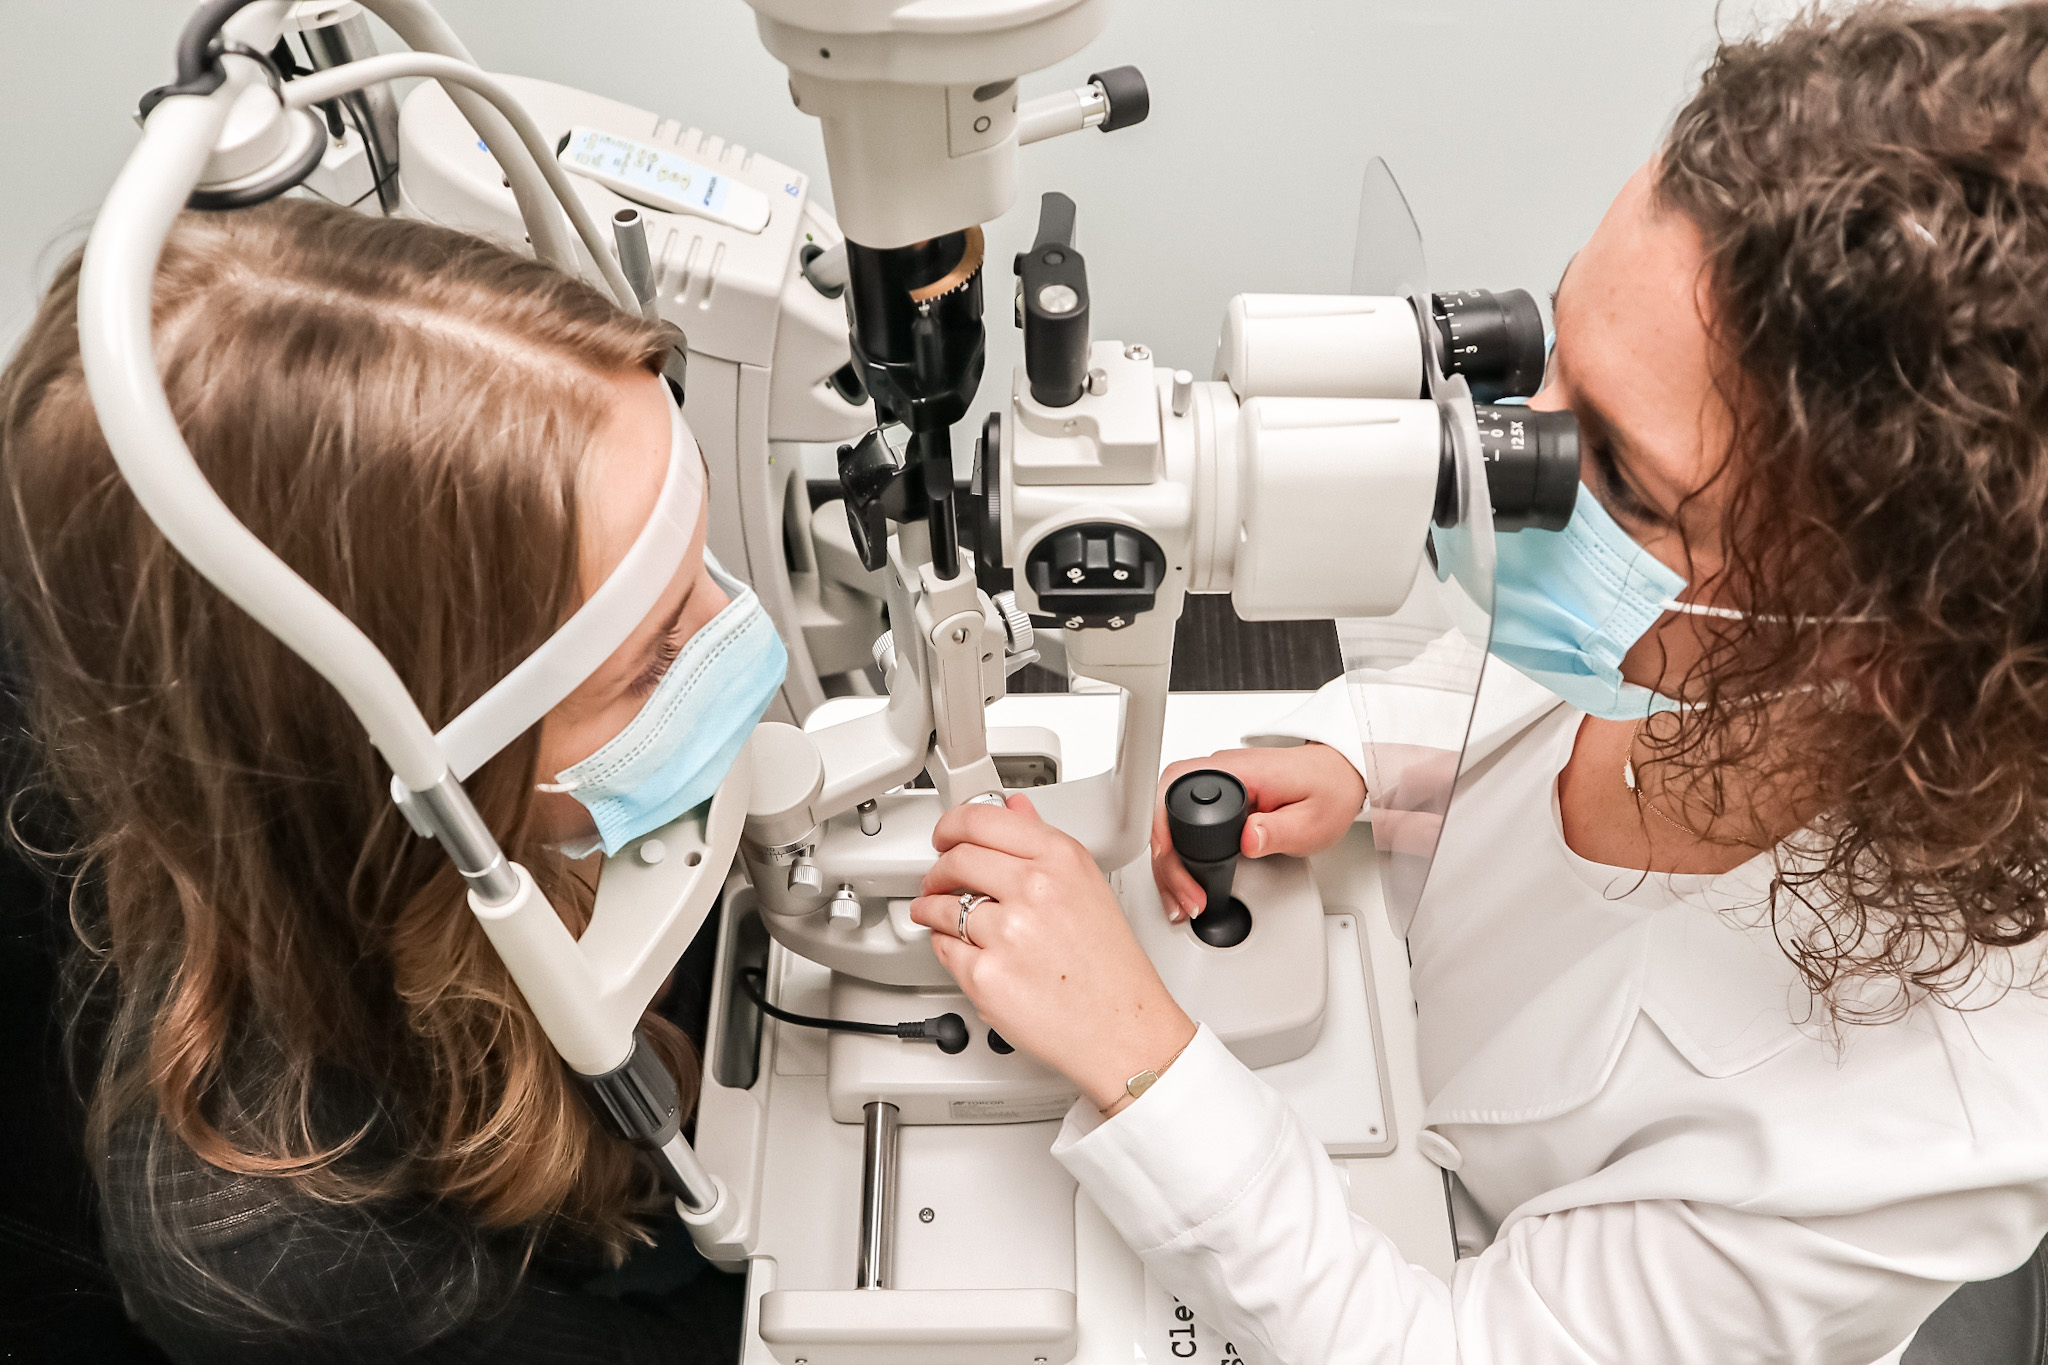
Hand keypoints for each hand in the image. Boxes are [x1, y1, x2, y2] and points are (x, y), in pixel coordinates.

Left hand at [910, 795, 1194, 1112]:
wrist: (1120, 1028)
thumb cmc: (1110, 965)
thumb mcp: (1087, 886)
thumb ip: (1042, 842)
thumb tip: (1014, 808)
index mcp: (1061, 859)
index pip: (983, 819)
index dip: (952, 825)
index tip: (945, 834)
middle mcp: (1035, 890)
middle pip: (955, 858)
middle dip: (938, 869)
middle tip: (938, 877)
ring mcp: (1007, 933)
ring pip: (940, 905)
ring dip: (931, 907)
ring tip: (937, 912)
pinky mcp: (985, 976)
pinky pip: (943, 948)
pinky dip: (945, 946)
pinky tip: (963, 948)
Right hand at [1151, 743, 1365, 921]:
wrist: (1337, 775)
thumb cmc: (1327, 791)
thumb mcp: (1312, 820)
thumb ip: (1278, 831)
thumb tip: (1247, 839)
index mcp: (1237, 772)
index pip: (1176, 799)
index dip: (1169, 841)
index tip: (1183, 878)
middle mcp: (1218, 771)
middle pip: (1162, 811)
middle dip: (1165, 862)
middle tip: (1183, 899)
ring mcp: (1214, 780)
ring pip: (1166, 817)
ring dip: (1167, 860)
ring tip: (1180, 898)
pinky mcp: (1216, 792)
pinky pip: (1180, 818)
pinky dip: (1176, 850)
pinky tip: (1182, 876)